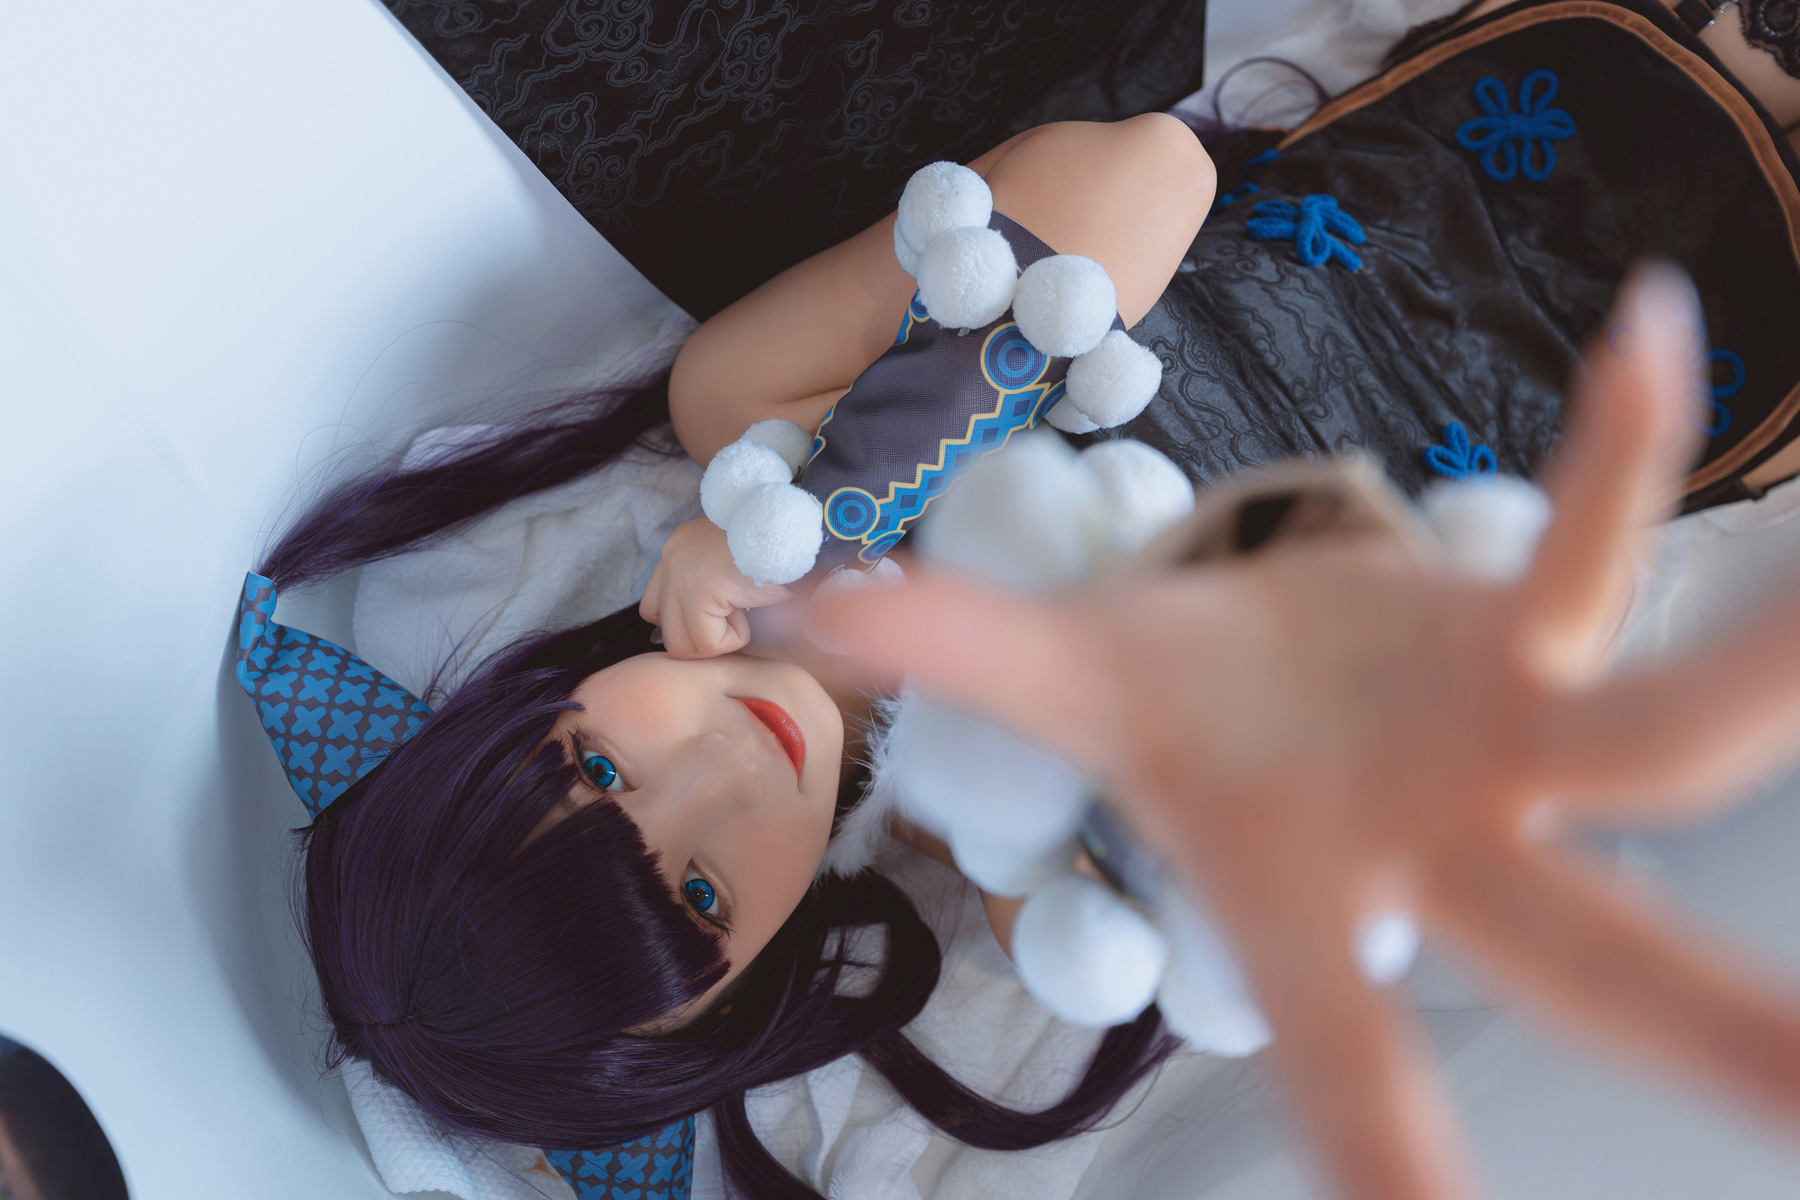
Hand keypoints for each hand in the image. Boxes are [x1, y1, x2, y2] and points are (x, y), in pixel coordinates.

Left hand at [639, 517, 792, 657]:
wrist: (799, 530)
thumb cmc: (778, 550)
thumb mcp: (731, 565)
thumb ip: (706, 592)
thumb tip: (690, 639)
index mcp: (679, 546)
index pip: (653, 606)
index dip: (686, 623)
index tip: (721, 613)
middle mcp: (671, 556)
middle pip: (664, 630)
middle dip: (702, 636)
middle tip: (737, 612)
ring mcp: (680, 574)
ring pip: (681, 645)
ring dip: (718, 639)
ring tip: (744, 611)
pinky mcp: (699, 592)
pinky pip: (709, 644)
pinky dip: (736, 638)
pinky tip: (751, 610)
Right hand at [809, 265, 1799, 1198]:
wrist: (1268, 658)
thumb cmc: (1171, 708)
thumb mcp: (1061, 683)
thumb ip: (946, 645)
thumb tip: (794, 605)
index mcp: (1301, 893)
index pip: (1347, 1047)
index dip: (1391, 1152)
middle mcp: (1441, 849)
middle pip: (1585, 949)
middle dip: (1712, 1027)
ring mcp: (1517, 745)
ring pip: (1663, 734)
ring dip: (1771, 670)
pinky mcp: (1543, 634)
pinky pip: (1581, 536)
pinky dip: (1610, 445)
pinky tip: (1640, 329)